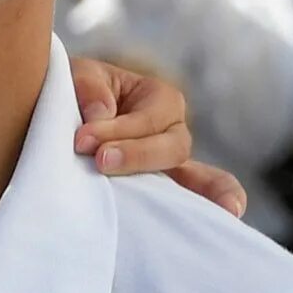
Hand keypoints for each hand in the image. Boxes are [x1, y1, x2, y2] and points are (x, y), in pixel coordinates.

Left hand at [68, 55, 246, 217]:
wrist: (62, 121)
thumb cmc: (77, 95)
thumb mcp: (79, 77)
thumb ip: (88, 88)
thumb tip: (101, 115)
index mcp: (159, 98)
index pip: (149, 118)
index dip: (119, 130)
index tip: (82, 140)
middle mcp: (172, 132)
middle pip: (173, 147)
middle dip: (138, 154)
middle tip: (101, 160)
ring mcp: (171, 166)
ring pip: (194, 177)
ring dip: (191, 191)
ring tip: (219, 206)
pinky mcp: (161, 194)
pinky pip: (196, 198)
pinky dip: (213, 204)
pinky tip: (231, 215)